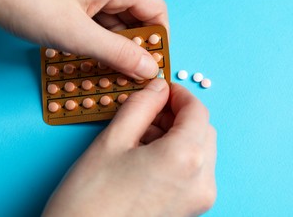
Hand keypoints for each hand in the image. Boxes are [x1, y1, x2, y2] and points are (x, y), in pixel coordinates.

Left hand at [0, 0, 167, 78]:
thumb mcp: (76, 34)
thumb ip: (117, 53)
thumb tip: (148, 68)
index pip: (156, 12)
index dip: (159, 41)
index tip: (153, 66)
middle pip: (136, 18)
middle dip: (135, 48)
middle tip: (131, 76)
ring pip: (115, 22)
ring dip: (115, 47)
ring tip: (112, 73)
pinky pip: (96, 21)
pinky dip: (98, 40)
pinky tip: (93, 58)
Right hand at [42, 79, 216, 216]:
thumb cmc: (90, 200)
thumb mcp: (112, 140)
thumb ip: (141, 105)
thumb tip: (158, 88)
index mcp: (185, 158)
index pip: (197, 111)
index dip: (179, 94)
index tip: (163, 89)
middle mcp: (201, 181)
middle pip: (202, 130)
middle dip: (177, 115)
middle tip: (147, 112)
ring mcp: (198, 199)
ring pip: (198, 150)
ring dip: (176, 135)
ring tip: (140, 138)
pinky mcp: (190, 210)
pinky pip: (192, 171)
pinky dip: (176, 156)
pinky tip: (147, 157)